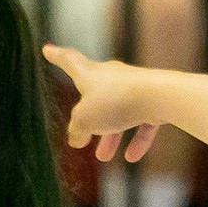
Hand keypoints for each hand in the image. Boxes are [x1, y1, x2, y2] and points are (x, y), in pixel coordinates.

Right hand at [42, 43, 162, 161]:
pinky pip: (142, 121)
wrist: (160, 96)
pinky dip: (136, 138)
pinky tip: (132, 157)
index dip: (56, 56)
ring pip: (119, 113)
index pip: (69, 61)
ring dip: (111, 135)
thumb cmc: (116, 102)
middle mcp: (111, 76)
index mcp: (89, 73)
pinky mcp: (153, 99)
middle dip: (88, 117)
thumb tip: (77, 139)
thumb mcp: (84, 120)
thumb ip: (76, 130)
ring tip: (104, 157)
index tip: (47, 49)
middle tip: (82, 135)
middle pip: (94, 96)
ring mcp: (134, 87)